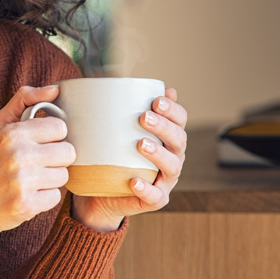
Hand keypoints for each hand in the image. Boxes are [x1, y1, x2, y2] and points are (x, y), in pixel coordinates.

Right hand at [0, 85, 76, 268]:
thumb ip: (24, 100)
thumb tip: (55, 89)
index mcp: (12, 133)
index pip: (60, 128)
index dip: (52, 137)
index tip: (38, 144)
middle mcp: (17, 155)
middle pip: (68, 152)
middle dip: (55, 160)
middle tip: (36, 165)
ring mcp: (22, 181)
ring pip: (63, 176)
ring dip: (50, 180)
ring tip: (29, 181)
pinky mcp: (26, 205)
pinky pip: (55, 197)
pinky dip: (44, 199)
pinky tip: (26, 196)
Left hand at [70, 88, 187, 232]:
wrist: (100, 193)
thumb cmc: (109, 155)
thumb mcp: (111, 131)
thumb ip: (115, 109)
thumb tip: (108, 79)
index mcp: (166, 137)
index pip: (179, 119)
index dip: (173, 110)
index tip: (156, 99)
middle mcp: (172, 157)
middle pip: (178, 140)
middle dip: (164, 126)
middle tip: (144, 117)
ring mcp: (165, 180)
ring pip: (172, 166)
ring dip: (159, 154)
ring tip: (141, 144)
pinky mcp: (154, 199)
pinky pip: (155, 196)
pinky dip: (146, 189)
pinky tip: (134, 180)